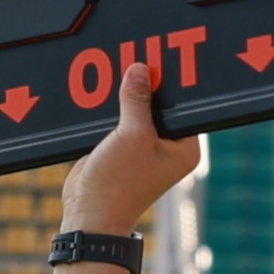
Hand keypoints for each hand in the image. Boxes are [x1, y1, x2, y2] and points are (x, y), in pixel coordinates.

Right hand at [62, 63, 202, 237]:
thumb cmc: (119, 184)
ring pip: (139, 112)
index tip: (161, 60)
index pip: (185, 105)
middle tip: (139, 60)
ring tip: (120, 72)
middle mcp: (169, 147)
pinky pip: (121, 121)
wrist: (88, 212)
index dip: (173, 84)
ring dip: (128, 98)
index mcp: (185, 148)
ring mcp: (145, 148)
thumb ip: (136, 99)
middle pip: (160, 105)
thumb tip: (139, 70)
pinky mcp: (122, 149)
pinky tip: (105, 93)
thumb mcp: (132, 134)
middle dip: (147, 87)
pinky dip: (113, 109)